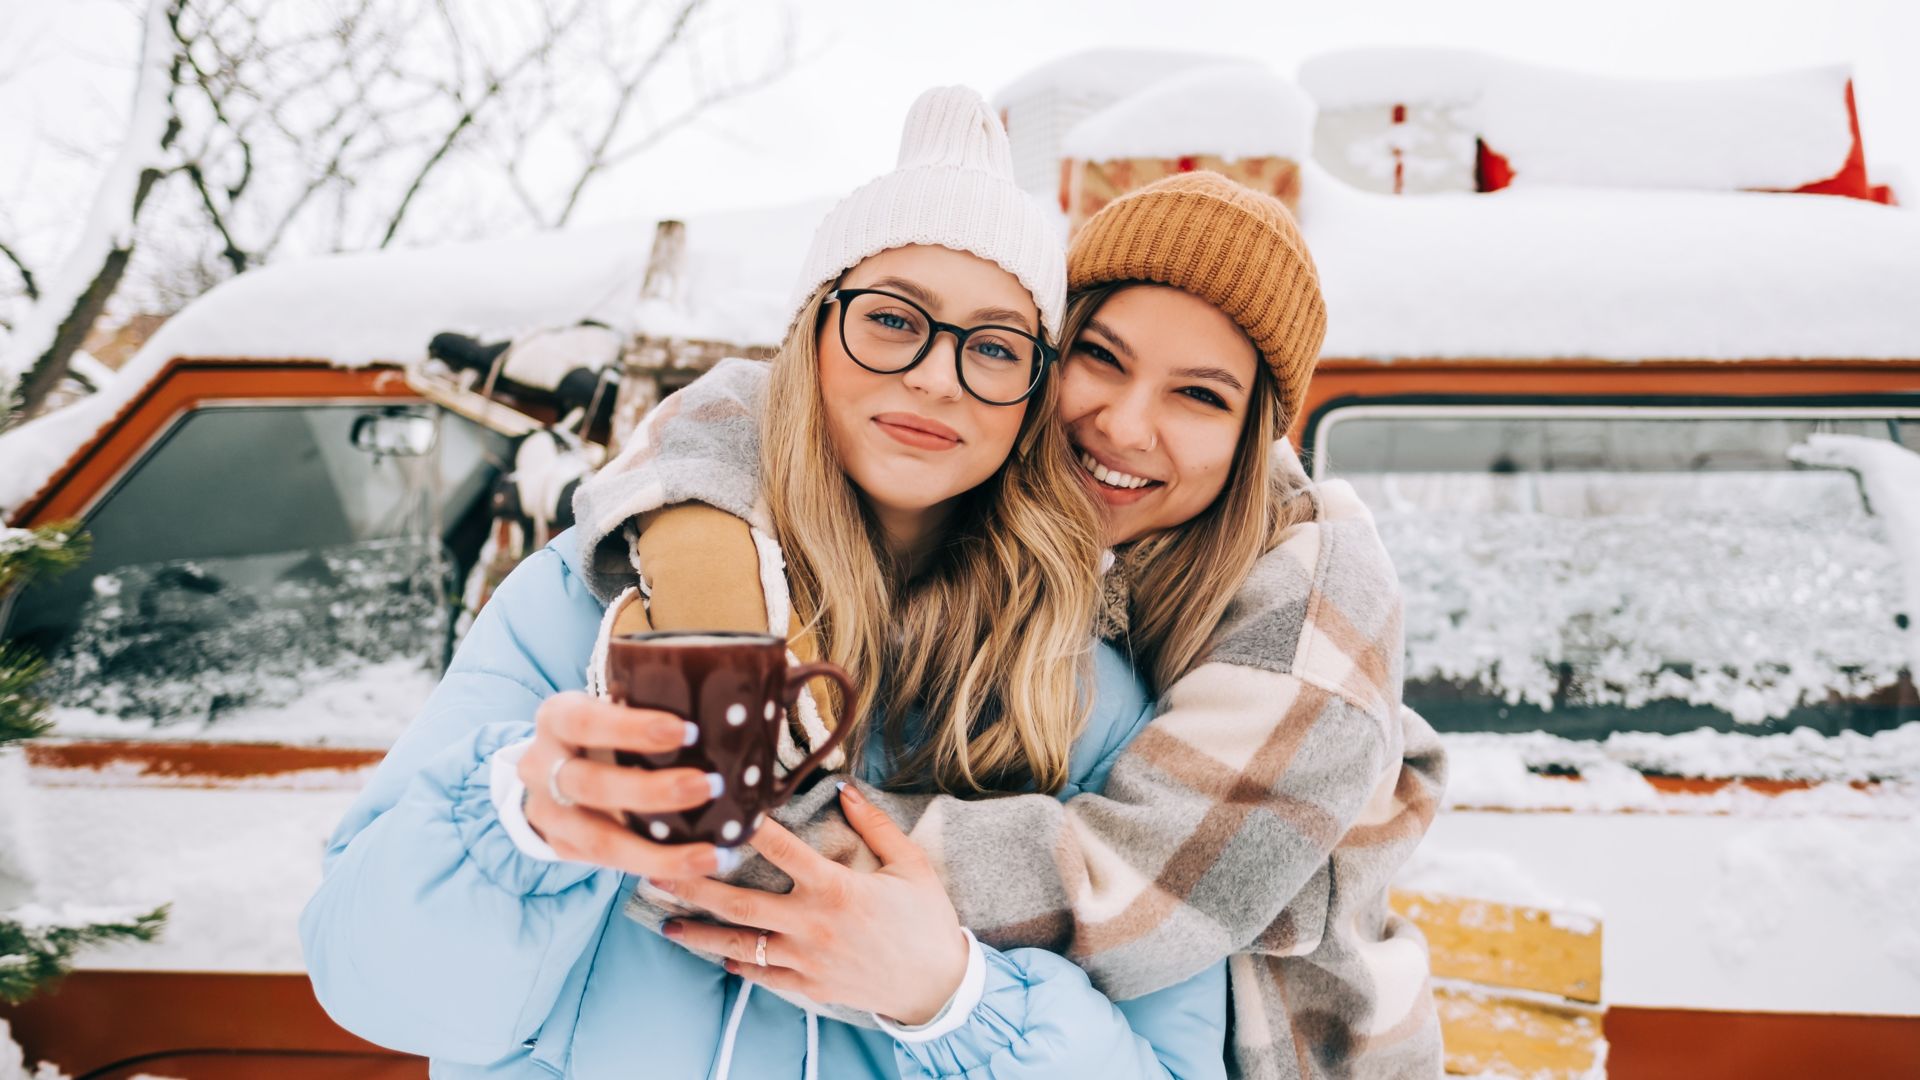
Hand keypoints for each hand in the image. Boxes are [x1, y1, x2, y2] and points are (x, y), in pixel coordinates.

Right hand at [518, 690, 728, 878]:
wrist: (554, 768)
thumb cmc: (605, 727)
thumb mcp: (615, 703)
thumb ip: (657, 698)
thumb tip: (740, 686)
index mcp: (556, 719)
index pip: (586, 722)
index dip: (633, 729)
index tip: (689, 731)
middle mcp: (542, 767)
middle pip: (591, 785)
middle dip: (653, 791)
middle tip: (711, 786)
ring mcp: (548, 813)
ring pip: (599, 840)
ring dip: (659, 851)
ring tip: (712, 853)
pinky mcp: (563, 848)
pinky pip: (610, 864)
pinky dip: (658, 866)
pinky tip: (700, 864)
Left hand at [654, 783, 969, 1026]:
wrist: (937, 987)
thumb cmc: (927, 922)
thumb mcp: (911, 865)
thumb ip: (876, 825)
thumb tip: (846, 788)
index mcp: (835, 888)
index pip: (780, 850)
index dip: (746, 827)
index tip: (715, 809)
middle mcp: (810, 924)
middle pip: (738, 901)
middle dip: (693, 886)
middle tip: (655, 871)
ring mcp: (804, 959)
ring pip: (738, 943)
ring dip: (698, 931)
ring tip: (665, 920)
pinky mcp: (807, 986)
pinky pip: (762, 975)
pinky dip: (737, 964)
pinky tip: (715, 954)